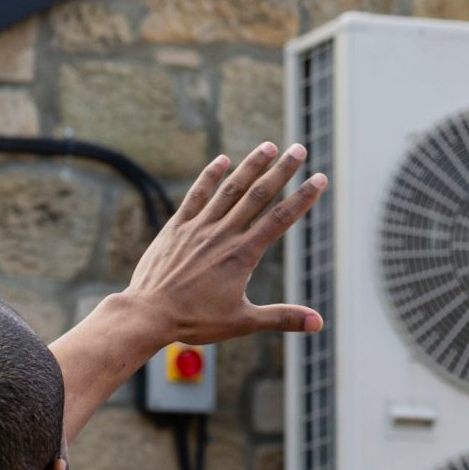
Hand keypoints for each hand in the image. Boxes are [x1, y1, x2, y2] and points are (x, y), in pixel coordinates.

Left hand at [121, 145, 328, 345]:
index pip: (280, 219)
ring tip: (268, 146)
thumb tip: (319, 323)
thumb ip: (283, 318)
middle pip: (258, 195)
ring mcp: (199, 227)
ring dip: (251, 166)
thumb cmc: (196, 321)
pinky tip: (223, 160)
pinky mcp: (177, 227)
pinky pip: (196, 195)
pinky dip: (210, 176)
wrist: (149, 314)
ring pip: (230, 189)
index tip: (320, 179)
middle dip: (282, 171)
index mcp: (243, 255)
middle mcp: (223, 234)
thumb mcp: (244, 322)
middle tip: (299, 149)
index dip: (303, 198)